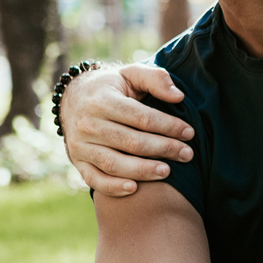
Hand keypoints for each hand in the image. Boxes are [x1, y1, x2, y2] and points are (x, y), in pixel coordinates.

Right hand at [61, 64, 194, 193]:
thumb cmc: (112, 87)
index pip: (142, 118)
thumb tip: (178, 96)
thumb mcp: (131, 74)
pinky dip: (113, 187)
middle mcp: (88, 124)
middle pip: (132, 142)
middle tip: (187, 154)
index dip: (169, 126)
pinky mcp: (77, 161)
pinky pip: (94, 179)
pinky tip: (134, 188)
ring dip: (143, 171)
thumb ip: (155, 79)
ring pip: (114, 163)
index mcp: (103, 100)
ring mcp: (80, 145)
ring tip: (167, 171)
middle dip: (164, 149)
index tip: (189, 133)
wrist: (73, 98)